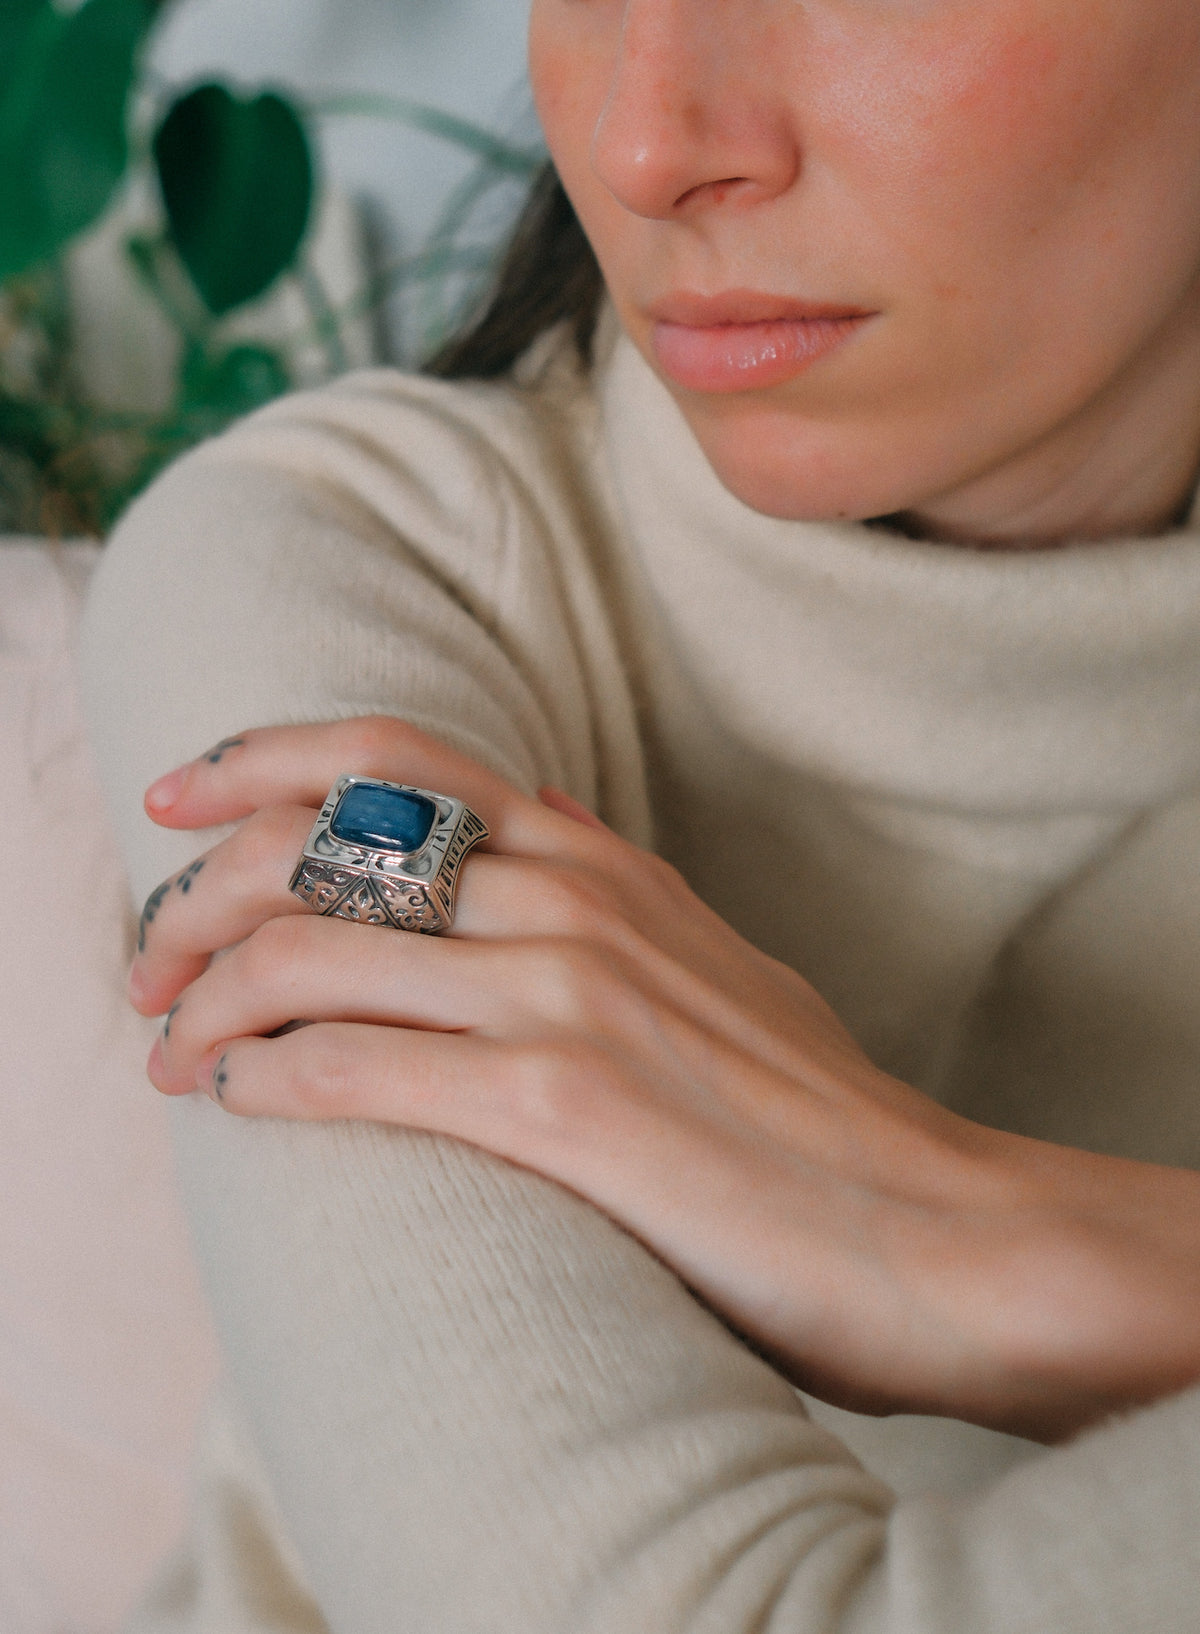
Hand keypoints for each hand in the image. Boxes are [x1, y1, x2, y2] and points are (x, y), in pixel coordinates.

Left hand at [131, 716, 1199, 1442]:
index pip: (394, 753)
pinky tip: (236, 1104)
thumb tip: (531, 853)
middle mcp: (575, 899)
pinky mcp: (561, 1106)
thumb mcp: (715, 963)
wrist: (933, 1226)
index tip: (175, 805)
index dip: (258, 759)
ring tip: (166, 1054)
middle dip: (193, 897)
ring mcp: (566, 993)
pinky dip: (265, 1080)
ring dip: (203, 1002)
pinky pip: (353, 1067)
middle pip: (315, 841)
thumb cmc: (818, 1114)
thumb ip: (613, 905)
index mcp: (604, 859)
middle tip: (147, 965)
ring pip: (309, 949)